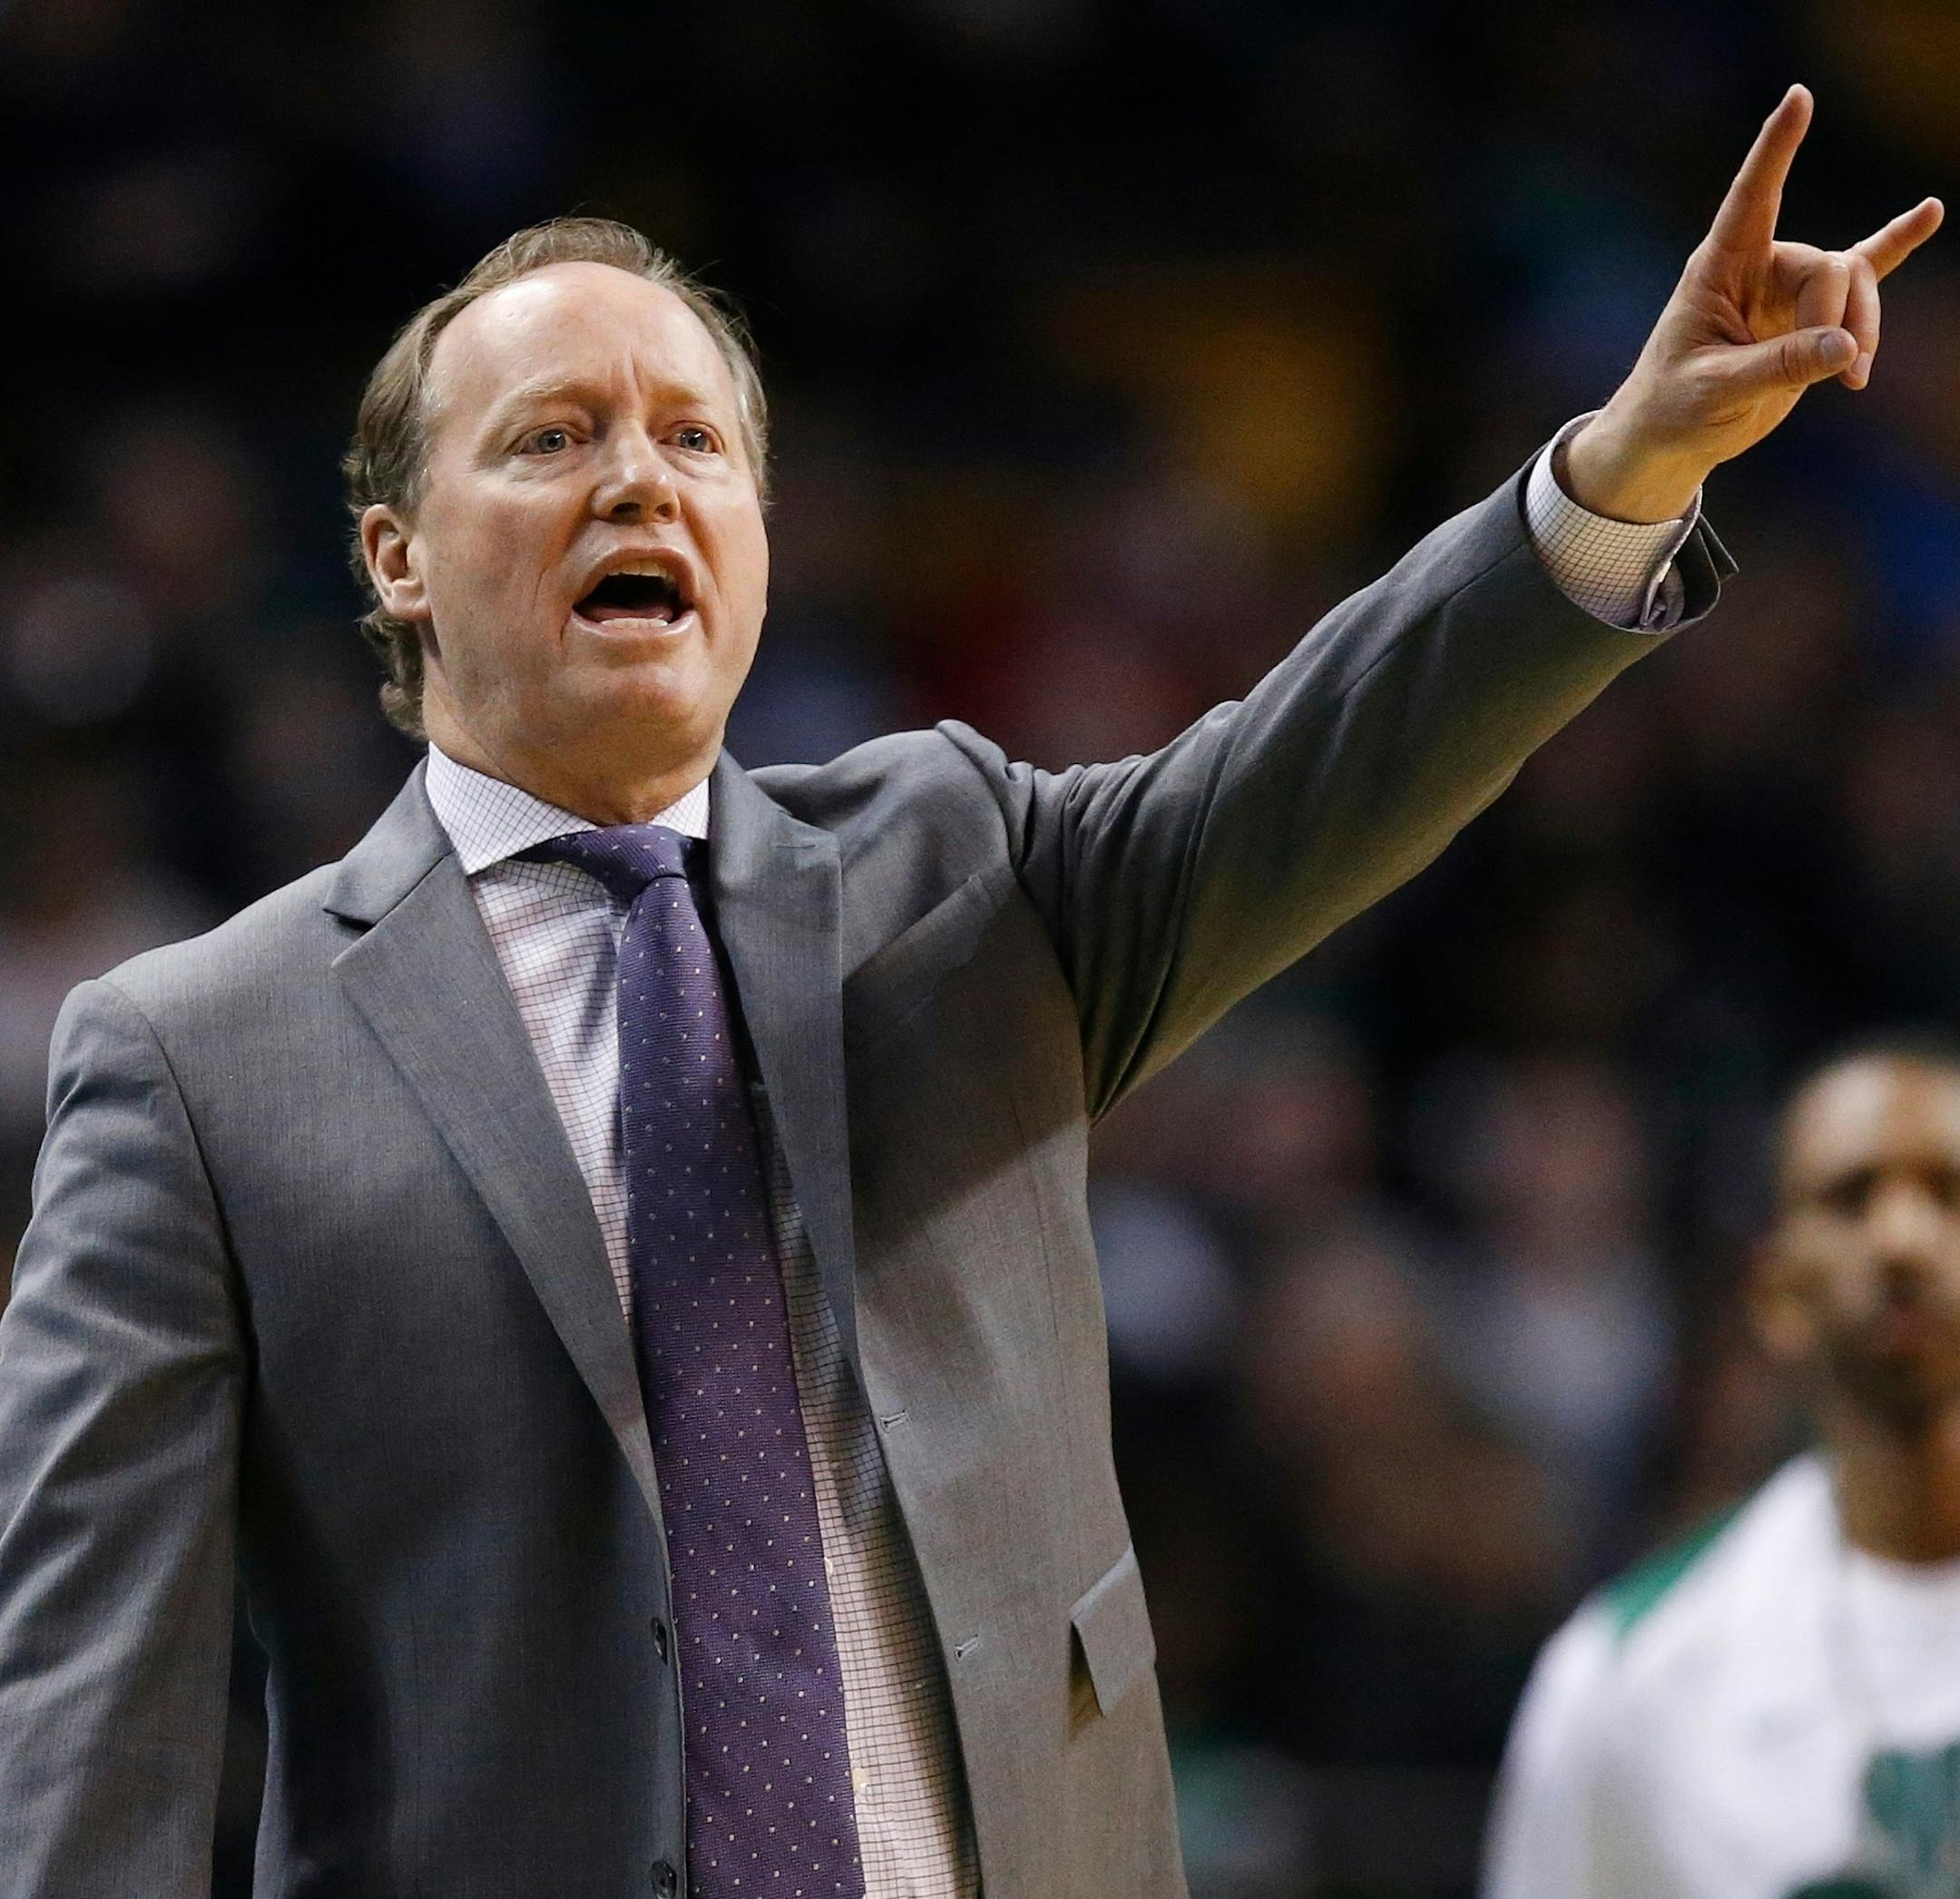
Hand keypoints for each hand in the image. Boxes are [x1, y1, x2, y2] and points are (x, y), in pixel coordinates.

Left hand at [1563, 85, 1942, 522]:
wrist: (1671, 436)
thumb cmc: (1675, 406)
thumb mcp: (1718, 389)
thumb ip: (1779, 366)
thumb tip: (1848, 346)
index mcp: (1718, 269)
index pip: (1751, 199)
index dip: (1775, 150)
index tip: (1799, 97)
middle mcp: (1757, 268)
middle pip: (1826, 268)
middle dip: (1838, 318)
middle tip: (1840, 372)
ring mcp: (1786, 290)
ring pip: (1852, 282)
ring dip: (1863, 328)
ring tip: (1858, 377)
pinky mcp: (1810, 317)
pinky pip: (1861, 273)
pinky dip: (1894, 246)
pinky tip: (1930, 214)